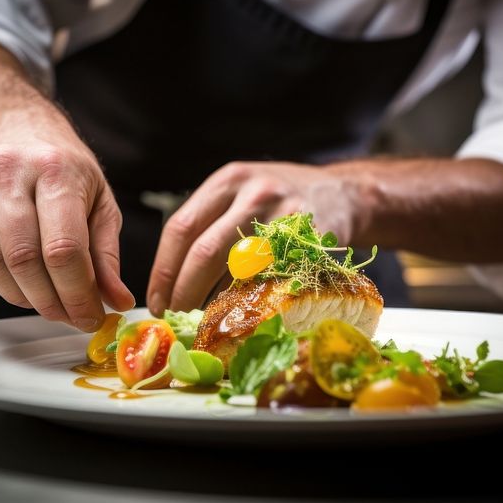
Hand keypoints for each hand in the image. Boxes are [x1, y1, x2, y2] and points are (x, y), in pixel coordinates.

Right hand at [0, 105, 134, 330]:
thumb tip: (116, 301)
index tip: (91, 316)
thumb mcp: (100, 201)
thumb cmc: (63, 167)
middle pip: (25, 260)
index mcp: (55, 169)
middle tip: (70, 315)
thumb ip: (107, 254)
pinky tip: (16, 283)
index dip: (78, 293)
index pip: (63, 247)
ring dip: (23, 297)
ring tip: (46, 299)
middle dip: (51, 301)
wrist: (15, 129)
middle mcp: (8, 175)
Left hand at [146, 162, 359, 314]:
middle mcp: (255, 193)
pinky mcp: (313, 242)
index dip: (163, 271)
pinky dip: (255, 304)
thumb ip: (210, 223)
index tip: (157, 300)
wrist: (345, 194)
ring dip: (217, 304)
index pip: (181, 228)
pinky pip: (274, 282)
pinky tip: (246, 315)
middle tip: (177, 317)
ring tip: (206, 321)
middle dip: (184, 293)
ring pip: (238, 271)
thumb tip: (171, 283)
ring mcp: (286, 216)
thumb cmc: (281, 201)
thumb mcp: (243, 191)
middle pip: (205, 252)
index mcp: (229, 180)